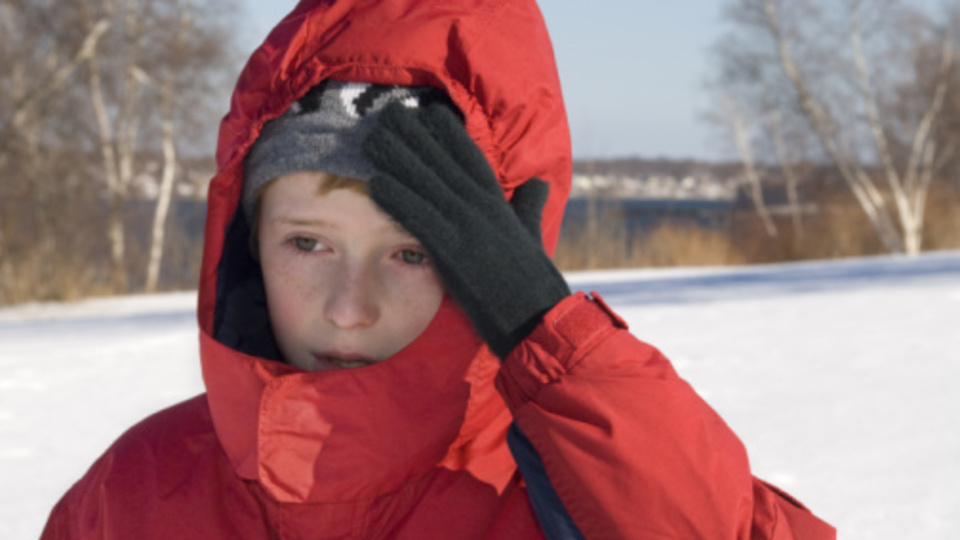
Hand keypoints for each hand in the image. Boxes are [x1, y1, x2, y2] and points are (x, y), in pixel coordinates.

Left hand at [363, 103, 569, 358]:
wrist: (537, 319)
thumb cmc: (536, 284)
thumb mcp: (533, 235)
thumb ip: (529, 206)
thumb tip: (538, 183)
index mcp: (500, 204)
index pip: (471, 158)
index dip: (448, 134)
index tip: (426, 112)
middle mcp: (483, 208)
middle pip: (442, 163)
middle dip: (414, 136)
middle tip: (387, 113)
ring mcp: (468, 228)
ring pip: (427, 184)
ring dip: (397, 159)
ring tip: (371, 139)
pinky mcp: (454, 252)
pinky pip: (420, 219)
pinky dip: (398, 200)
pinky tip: (375, 184)